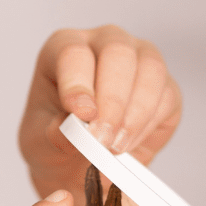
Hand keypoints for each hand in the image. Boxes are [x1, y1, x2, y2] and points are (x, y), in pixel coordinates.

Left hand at [19, 25, 181, 194]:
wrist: (78, 162)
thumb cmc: (55, 138)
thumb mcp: (39, 140)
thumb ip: (53, 131)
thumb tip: (74, 125)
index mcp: (63, 47)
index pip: (72, 52)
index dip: (78, 83)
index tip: (81, 115)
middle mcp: (103, 43)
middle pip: (117, 52)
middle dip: (112, 99)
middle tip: (101, 138)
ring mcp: (139, 59)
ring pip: (150, 69)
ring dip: (134, 113)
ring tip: (113, 146)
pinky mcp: (164, 85)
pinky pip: (166, 96)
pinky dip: (147, 125)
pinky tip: (126, 144)